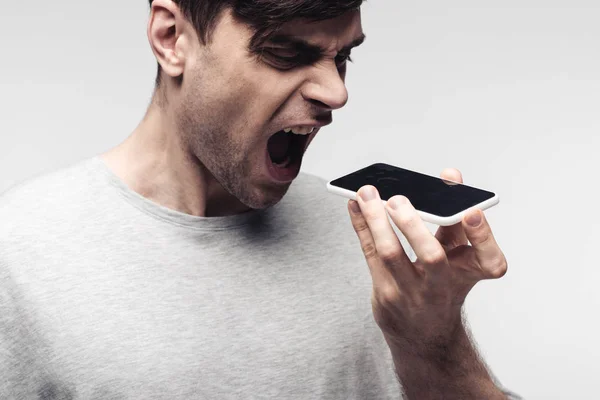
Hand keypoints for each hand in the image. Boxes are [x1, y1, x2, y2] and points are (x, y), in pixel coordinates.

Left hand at [348, 168, 507, 350]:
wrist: (425, 334)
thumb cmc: (443, 283)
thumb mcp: (458, 254)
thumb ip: (455, 215)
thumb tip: (450, 175)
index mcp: (471, 274)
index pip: (490, 260)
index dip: (483, 235)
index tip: (472, 211)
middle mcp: (442, 287)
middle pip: (431, 257)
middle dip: (413, 224)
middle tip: (398, 200)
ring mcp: (411, 293)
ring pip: (390, 253)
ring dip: (375, 219)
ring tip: (367, 193)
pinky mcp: (385, 292)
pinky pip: (370, 253)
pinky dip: (362, 226)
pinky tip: (355, 205)